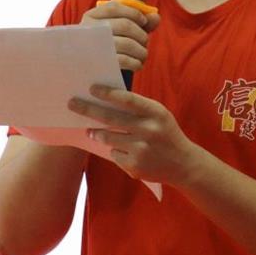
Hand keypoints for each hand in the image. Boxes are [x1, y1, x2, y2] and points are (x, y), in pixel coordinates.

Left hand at [68, 84, 203, 185]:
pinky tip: (125, 151)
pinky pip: (114, 153)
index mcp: (155, 113)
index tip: (91, 88)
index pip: (127, 100)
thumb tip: (104, 101)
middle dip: (88, 109)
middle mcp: (148, 130)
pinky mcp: (134, 166)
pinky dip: (114, 150)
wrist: (183, 164)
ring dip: (97, 133)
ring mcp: (140, 149)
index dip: (108, 93)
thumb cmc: (165, 133)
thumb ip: (137, 108)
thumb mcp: (158, 115)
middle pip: (111, 118)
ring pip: (107, 137)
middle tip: (72, 103)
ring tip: (92, 130)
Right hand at [80, 0, 160, 72]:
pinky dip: (135, 62)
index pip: (114, 7)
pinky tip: (138, 64)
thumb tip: (155, 17)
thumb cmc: (107, 45)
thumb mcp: (120, 29)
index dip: (133, 13)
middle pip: (124, 25)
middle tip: (145, 42)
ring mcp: (92, 46)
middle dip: (141, 34)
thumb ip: (138, 22)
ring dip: (141, 50)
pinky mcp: (98, 63)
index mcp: (92, 16)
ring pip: (126, 43)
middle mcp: (89, 29)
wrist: (89, 70)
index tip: (144, 21)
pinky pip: (123, 60)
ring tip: (143, 54)